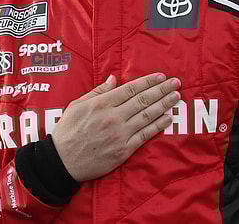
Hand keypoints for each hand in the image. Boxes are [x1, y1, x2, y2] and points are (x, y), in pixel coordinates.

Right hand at [51, 73, 179, 181]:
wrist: (62, 161)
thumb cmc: (67, 132)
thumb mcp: (76, 106)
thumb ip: (97, 92)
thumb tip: (114, 79)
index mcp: (101, 104)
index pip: (130, 89)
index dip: (147, 82)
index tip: (160, 76)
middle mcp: (113, 117)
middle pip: (143, 100)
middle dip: (161, 90)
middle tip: (175, 82)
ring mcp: (120, 134)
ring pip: (147, 116)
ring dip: (164, 105)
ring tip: (176, 97)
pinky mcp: (124, 150)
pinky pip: (145, 135)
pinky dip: (158, 125)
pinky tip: (168, 118)